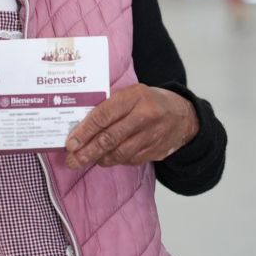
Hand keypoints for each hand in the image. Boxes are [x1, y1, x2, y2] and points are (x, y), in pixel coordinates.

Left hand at [65, 84, 198, 168]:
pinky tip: (105, 159)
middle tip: (72, 160)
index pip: (104, 115)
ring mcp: (153, 135)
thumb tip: (80, 126)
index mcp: (135, 96)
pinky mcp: (156, 151)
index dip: (85, 131)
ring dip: (99, 158)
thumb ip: (110, 106)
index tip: (71, 143)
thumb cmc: (149, 102)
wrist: (184, 116)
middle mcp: (145, 116)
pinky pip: (130, 160)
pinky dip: (115, 160)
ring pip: (119, 153)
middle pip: (110, 138)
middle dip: (87, 152)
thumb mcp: (131, 94)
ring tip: (85, 160)